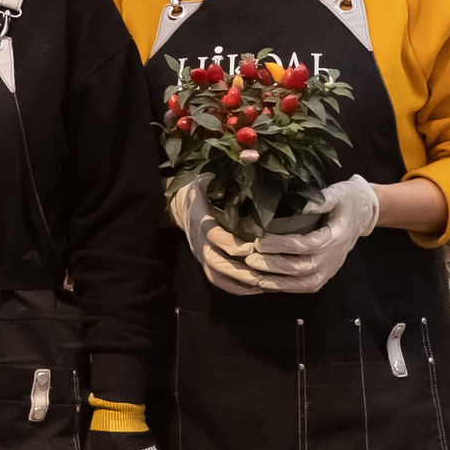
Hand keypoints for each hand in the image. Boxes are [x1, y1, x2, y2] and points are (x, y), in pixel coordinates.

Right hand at [169, 174, 264, 297]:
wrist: (177, 203)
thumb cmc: (202, 188)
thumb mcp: (210, 177)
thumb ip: (227, 176)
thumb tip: (253, 161)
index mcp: (200, 218)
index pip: (214, 235)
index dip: (233, 242)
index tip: (256, 244)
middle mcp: (198, 240)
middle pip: (217, 261)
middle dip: (245, 267)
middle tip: (271, 268)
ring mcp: (201, 254)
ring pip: (219, 275)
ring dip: (244, 281)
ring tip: (270, 282)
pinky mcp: (204, 263)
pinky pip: (220, 282)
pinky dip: (239, 288)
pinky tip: (260, 287)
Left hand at [243, 176, 379, 294]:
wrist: (363, 214)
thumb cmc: (347, 201)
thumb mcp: (338, 193)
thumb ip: (321, 200)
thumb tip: (302, 206)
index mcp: (336, 237)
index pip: (307, 245)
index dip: (282, 245)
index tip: (260, 241)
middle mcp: (333, 258)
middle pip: (302, 268)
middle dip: (274, 265)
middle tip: (250, 259)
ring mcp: (330, 269)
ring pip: (303, 283)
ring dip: (277, 282)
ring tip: (253, 275)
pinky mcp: (325, 274)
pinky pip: (305, 287)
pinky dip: (286, 288)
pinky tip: (266, 284)